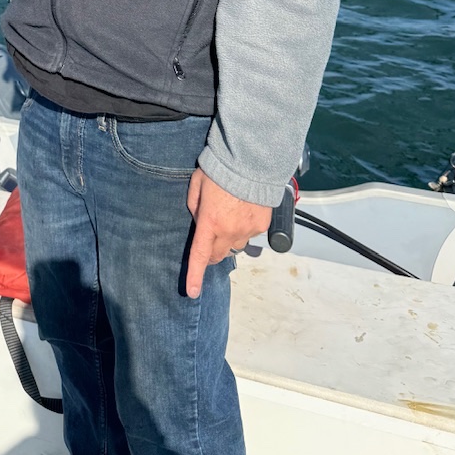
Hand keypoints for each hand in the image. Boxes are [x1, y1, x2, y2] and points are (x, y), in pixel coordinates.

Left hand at [185, 169, 270, 298]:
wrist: (251, 162)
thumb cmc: (220, 170)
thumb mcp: (196, 185)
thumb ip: (195, 207)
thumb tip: (200, 221)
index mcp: (209, 223)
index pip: (199, 255)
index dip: (195, 276)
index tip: (193, 292)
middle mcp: (229, 231)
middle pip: (218, 255)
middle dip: (211, 253)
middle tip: (209, 238)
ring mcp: (248, 230)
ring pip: (235, 245)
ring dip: (229, 239)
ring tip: (230, 217)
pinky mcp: (262, 226)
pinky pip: (250, 234)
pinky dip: (244, 228)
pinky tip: (244, 210)